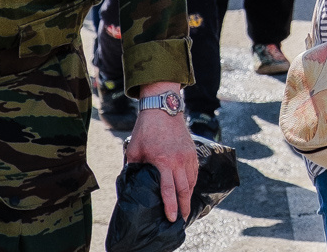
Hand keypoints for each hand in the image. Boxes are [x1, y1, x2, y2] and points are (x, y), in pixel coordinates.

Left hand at [125, 92, 198, 222]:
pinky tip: (189, 188)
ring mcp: (188, 155)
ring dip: (189, 195)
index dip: (170, 206)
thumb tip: (130, 180)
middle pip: (184, 189)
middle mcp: (179, 160)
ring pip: (192, 180)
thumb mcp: (134, 149)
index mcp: (164, 161)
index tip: (172, 218)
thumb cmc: (146, 129)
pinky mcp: (192, 151)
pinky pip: (195, 171)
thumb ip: (133, 167)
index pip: (169, 190)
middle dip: (184, 205)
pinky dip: (193, 182)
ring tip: (186, 206)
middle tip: (183, 218)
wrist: (163, 109)